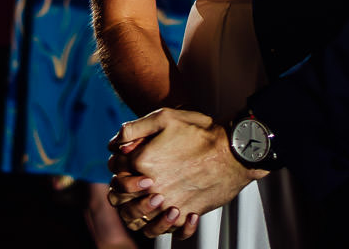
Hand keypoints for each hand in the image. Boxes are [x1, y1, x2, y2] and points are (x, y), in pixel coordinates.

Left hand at [107, 108, 260, 238]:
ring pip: (140, 221)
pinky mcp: (186, 213)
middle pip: (121, 199)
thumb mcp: (165, 117)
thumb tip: (114, 143)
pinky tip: (175, 213)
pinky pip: (170, 231)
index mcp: (142, 162)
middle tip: (138, 182)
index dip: (119, 165)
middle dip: (123, 191)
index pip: (115, 171)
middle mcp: (152, 186)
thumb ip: (134, 129)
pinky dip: (169, 227)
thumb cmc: (201, 132)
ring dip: (141, 212)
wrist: (233, 152)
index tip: (129, 161)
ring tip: (153, 199)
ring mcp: (169, 203)